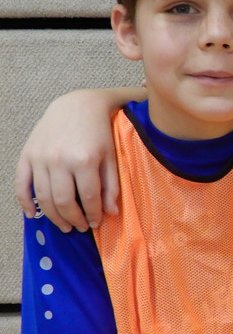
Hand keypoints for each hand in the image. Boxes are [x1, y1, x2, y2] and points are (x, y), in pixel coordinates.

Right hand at [14, 89, 122, 231]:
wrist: (77, 105)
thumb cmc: (99, 132)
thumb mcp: (111, 156)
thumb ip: (111, 185)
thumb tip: (111, 212)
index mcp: (84, 160)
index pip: (87, 198)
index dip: (92, 215)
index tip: (96, 224)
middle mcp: (59, 160)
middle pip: (63, 201)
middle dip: (73, 219)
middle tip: (80, 228)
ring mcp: (40, 158)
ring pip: (43, 197)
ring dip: (53, 216)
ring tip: (64, 226)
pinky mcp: (27, 154)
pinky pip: (21, 184)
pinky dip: (25, 202)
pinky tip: (33, 215)